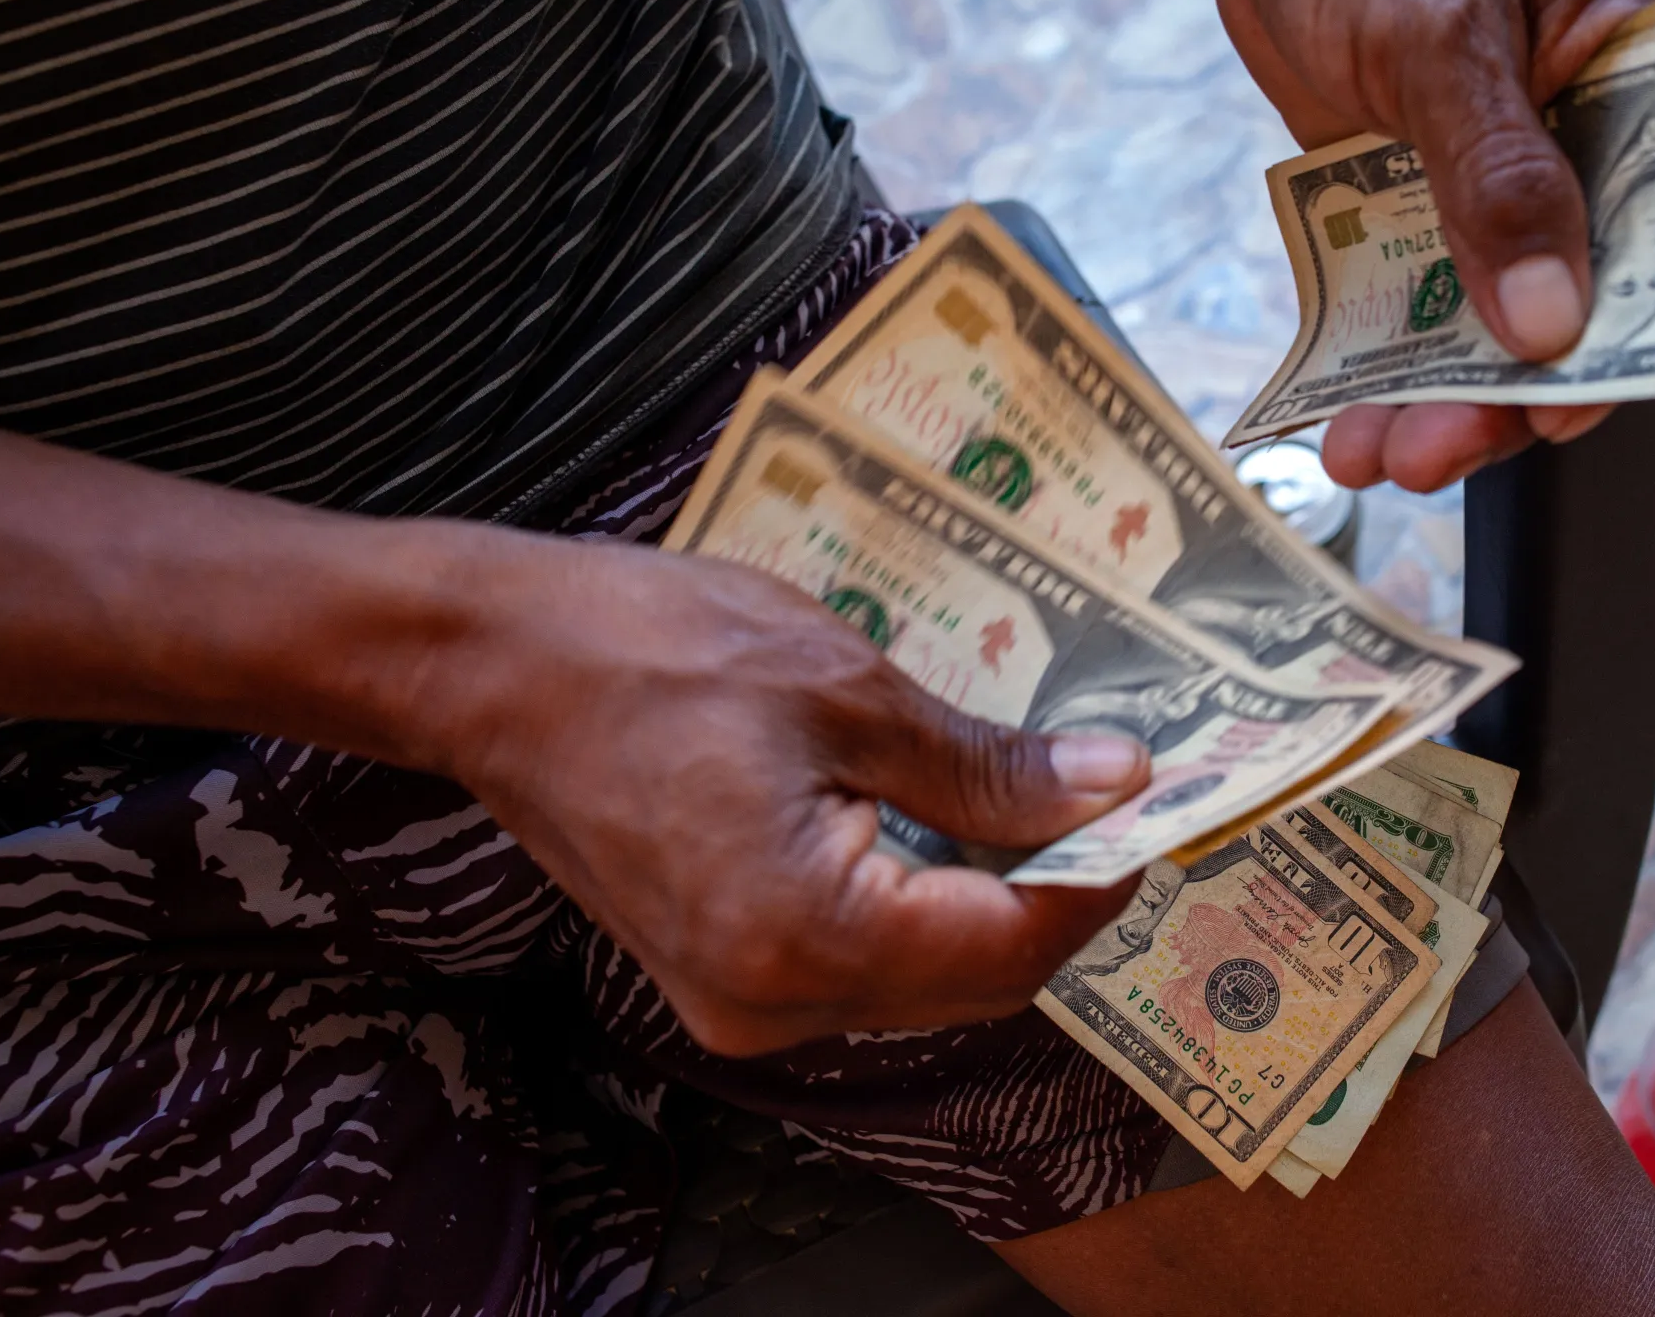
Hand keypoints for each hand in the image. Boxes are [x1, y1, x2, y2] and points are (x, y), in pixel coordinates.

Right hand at [430, 534, 1149, 1056]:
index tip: (1164, 801)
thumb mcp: (844, 687)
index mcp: (808, 937)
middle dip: (1056, 890)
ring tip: (1050, 791)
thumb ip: (986, 765)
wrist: (490, 663)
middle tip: (1119, 788)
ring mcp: (737, 1002)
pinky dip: (922, 900)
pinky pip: (859, 961)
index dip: (1101, 876)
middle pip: (975, 976)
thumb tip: (1116, 785)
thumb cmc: (651, 648)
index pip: (1012, 943)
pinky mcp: (719, 972)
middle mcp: (774, 1004)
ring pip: (922, 976)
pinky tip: (953, 817)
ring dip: (993, 896)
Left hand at [1179, 0, 1654, 490]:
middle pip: (1586, 299)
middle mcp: (1591, 140)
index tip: (1587, 398)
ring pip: (1495, 322)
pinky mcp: (1424, 204)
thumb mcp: (1440, 29)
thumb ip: (1496, 175)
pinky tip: (1343, 420)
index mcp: (1648, 69)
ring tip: (1376, 453)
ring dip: (1439, 398)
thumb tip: (1550, 321)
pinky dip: (1383, 368)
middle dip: (1512, 389)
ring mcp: (1504, 181)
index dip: (1654, 323)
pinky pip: (1419, 306)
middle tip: (1442, 447)